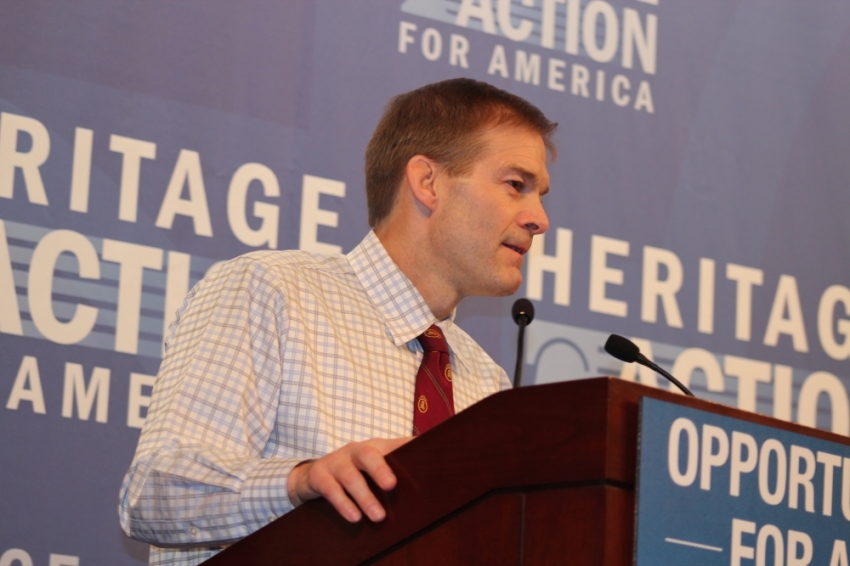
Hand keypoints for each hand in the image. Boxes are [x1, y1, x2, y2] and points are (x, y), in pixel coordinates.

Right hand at [286, 437, 411, 522]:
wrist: (312, 475)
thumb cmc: (352, 472)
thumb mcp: (371, 468)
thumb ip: (395, 469)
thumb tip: (429, 476)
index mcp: (372, 448)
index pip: (392, 445)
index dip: (406, 447)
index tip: (422, 453)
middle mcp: (354, 451)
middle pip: (368, 455)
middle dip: (380, 469)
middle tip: (392, 486)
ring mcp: (335, 462)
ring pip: (350, 477)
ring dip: (364, 497)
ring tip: (378, 516)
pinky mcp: (319, 476)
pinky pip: (331, 490)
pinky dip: (343, 504)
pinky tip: (354, 517)